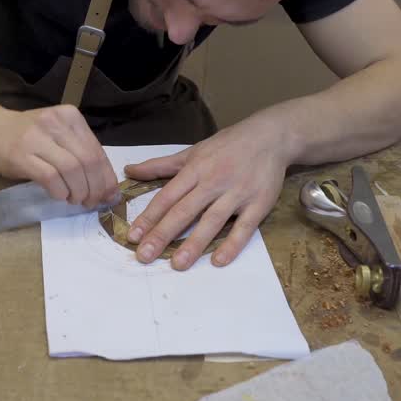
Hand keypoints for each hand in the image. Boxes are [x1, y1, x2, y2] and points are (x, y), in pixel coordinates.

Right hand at [0, 105, 117, 207]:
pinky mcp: (21, 155)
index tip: (110, 195)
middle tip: (93, 202)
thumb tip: (106, 184)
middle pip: (88, 161)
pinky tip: (60, 196)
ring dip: (79, 191)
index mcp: (70, 117)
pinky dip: (60, 192)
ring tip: (76, 200)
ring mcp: (37, 138)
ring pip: (72, 169)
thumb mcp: (56, 133)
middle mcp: (56, 123)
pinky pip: (50, 178)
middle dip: (96, 187)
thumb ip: (79, 152)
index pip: (97, 150)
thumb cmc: (26, 135)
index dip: (107, 177)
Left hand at [124, 115, 292, 269]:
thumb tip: (129, 171)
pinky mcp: (258, 204)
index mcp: (195, 169)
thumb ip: (161, 165)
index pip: (167, 196)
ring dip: (194, 244)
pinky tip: (219, 261)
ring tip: (177, 264)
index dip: (149, 217)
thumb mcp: (192, 152)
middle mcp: (213, 182)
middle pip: (184, 211)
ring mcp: (237, 194)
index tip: (133, 237)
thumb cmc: (227, 145)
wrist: (271, 136)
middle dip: (163, 234)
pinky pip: (244, 228)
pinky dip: (232, 244)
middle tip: (145, 256)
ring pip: (212, 221)